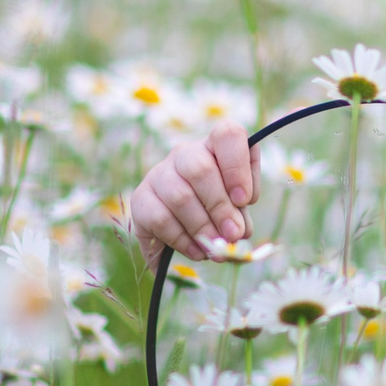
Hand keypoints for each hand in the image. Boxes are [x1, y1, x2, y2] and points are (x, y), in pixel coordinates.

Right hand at [129, 122, 258, 264]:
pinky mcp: (140, 199)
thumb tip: (237, 233)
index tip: (245, 199)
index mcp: (214, 147)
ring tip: (216, 248)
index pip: (227, 135)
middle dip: (220, 206)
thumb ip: (241, 217)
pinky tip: (197, 251)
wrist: (180, 230)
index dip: (237, 166)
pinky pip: (161, 219)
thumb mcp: (236, 210)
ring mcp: (159, 174)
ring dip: (202, 227)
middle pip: (200, 169)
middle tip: (233, 234)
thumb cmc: (217, 211)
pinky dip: (183, 240)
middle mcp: (185, 154)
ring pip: (180, 196)